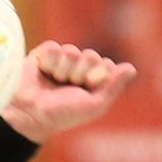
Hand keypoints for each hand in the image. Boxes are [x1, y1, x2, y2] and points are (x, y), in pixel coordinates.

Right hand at [0, 40, 137, 143]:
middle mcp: (79, 69)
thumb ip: (114, 87)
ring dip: (64, 70)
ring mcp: (62, 60)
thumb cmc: (62, 114)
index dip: (99, 74)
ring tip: (54, 82)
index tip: (88, 86)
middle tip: (69, 86)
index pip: (106, 65)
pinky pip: (54, 48)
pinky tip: (43, 73)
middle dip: (81, 72)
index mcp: (92, 81)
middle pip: (91, 55)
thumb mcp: (94, 105)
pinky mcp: (44, 54)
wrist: (29, 113)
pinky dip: (50, 62)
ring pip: (72, 51)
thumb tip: (132, 68)